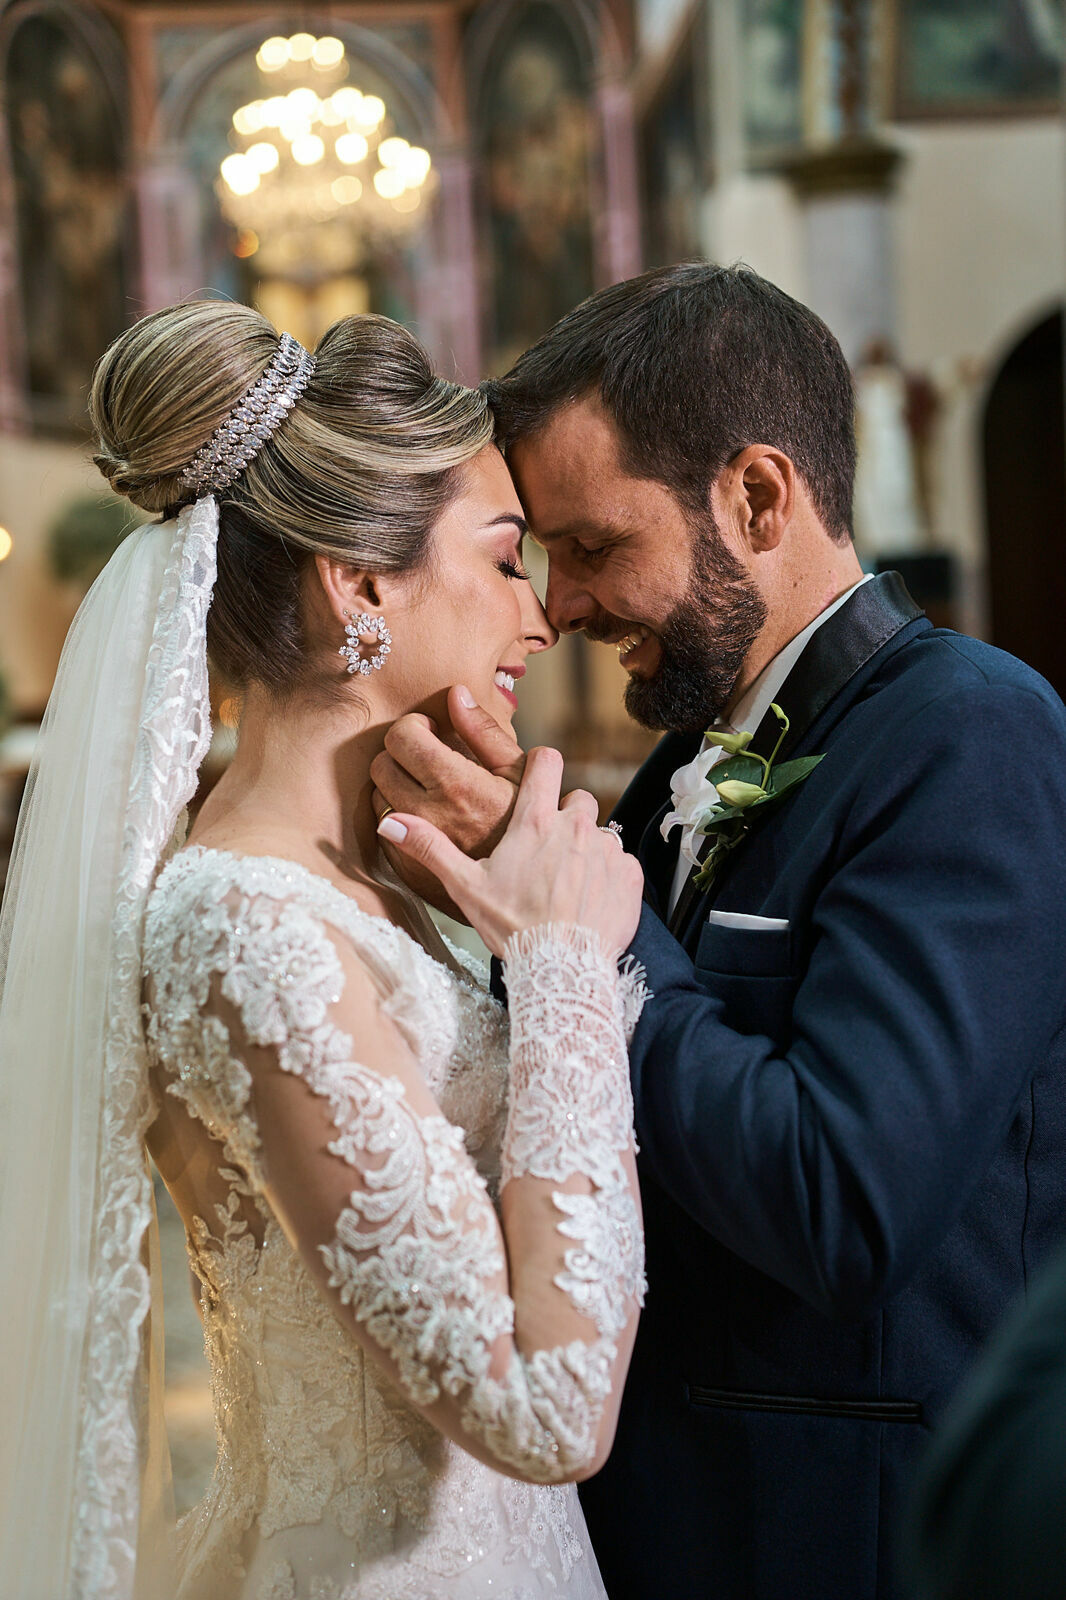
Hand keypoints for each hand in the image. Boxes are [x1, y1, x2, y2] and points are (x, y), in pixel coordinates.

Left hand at [371, 686, 525, 913]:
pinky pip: (383, 829)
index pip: (402, 736)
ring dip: (395, 786)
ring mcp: (412, 843)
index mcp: (456, 783)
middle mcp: (427, 813)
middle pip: (381, 763)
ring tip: (429, 790)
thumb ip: (483, 731)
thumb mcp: (518, 773)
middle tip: (426, 759)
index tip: (430, 733)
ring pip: (376, 795)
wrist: (527, 891)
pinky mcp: (403, 867)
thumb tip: (456, 693)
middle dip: (400, 754)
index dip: (414, 727)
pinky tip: (426, 818)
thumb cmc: (528, 826)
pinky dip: (396, 817)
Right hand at [377, 746, 644, 958]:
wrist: (561, 970)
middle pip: (577, 798)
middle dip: (565, 815)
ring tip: (568, 882)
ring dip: (587, 849)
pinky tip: (590, 900)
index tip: (535, 776)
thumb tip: (389, 824)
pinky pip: (622, 862)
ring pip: (600, 832)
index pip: (547, 761)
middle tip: (548, 849)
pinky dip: (610, 877)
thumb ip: (430, 849)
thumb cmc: (513, 927)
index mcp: (536, 821)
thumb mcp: (465, 887)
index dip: (541, 763)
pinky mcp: (629, 876)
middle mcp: (576, 827)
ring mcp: (607, 851)